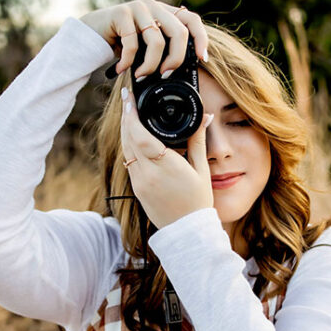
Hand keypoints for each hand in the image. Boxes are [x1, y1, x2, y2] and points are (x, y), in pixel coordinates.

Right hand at [80, 0, 207, 77]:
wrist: (90, 34)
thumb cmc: (121, 44)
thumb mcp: (146, 46)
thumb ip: (163, 49)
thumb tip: (181, 70)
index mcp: (164, 12)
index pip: (191, 19)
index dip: (201, 38)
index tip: (202, 59)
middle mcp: (154, 6)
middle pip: (179, 33)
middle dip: (175, 59)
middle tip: (165, 75)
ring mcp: (138, 7)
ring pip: (157, 41)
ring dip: (150, 65)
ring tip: (141, 76)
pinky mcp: (121, 13)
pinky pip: (132, 44)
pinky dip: (128, 62)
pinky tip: (121, 69)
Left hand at [120, 87, 213, 228]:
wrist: (186, 231)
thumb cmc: (198, 201)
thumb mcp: (202, 170)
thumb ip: (198, 140)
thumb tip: (204, 116)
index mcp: (165, 167)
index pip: (140, 136)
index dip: (132, 115)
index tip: (130, 99)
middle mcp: (147, 174)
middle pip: (128, 139)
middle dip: (126, 116)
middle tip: (126, 98)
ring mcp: (139, 182)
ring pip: (126, 149)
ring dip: (125, 129)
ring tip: (128, 111)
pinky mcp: (136, 188)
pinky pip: (128, 161)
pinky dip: (128, 144)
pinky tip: (133, 135)